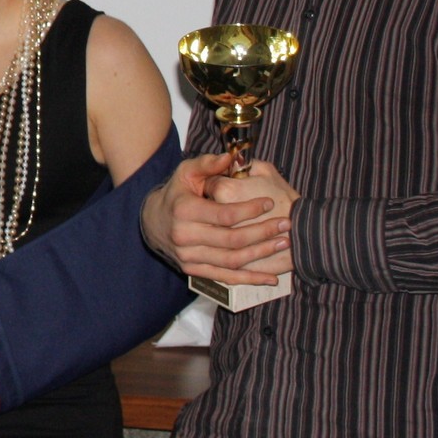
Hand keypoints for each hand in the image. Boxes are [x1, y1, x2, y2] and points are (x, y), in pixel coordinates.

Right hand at [140, 151, 289, 284]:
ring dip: (261, 255)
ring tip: (283, 243)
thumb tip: (230, 156)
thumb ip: (208, 164)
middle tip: (286, 225)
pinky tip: (271, 278)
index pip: (224, 215)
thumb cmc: (177, 193)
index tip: (270, 203)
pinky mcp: (193, 270)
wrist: (152, 222)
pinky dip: (250, 280)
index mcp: (184, 210)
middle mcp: (184, 236)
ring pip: (232, 261)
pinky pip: (225, 278)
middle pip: (232, 240)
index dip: (250, 210)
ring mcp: (188, 256)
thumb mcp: (186, 173)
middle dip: (263, 232)